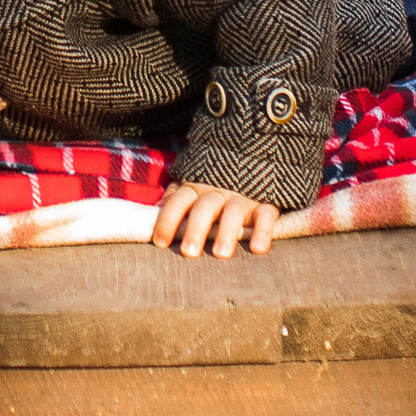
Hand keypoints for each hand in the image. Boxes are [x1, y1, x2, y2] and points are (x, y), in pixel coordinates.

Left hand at [151, 178, 280, 258]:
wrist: (252, 160)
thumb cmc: (212, 185)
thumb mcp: (192, 186)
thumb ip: (175, 199)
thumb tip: (148, 215)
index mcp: (196, 186)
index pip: (179, 201)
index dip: (168, 219)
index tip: (160, 243)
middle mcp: (218, 190)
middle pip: (204, 208)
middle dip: (195, 229)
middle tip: (189, 253)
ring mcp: (243, 196)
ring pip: (233, 212)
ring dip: (227, 232)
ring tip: (221, 255)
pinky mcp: (266, 203)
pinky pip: (266, 215)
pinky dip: (263, 231)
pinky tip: (258, 249)